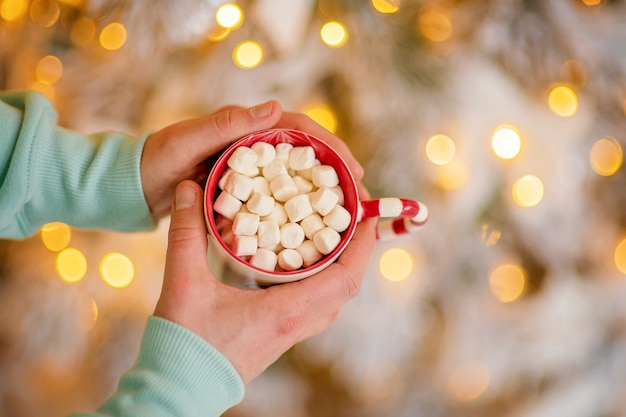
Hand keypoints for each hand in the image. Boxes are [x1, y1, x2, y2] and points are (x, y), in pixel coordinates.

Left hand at [140, 103, 364, 219]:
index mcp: (244, 127)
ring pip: (296, 176)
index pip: (299, 129)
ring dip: (322, 191)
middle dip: (336, 171)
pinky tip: (314, 226)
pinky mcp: (244, 189)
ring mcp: (250, 168)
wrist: (133, 188)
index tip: (352, 169)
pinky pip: (279, 196)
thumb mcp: (187, 142)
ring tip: (347, 212)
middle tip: (361, 195)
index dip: (330, 147)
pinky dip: (299, 208)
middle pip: (305, 153)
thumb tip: (275, 107)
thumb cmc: (155, 162)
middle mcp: (253, 145)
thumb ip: (225, 124)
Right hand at [154, 180, 375, 382]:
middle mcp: (296, 324)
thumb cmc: (183, 344)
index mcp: (286, 311)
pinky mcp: (278, 336)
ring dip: (338, 265)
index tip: (366, 213)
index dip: (363, 244)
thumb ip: (186, 232)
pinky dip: (319, 279)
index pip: (345, 278)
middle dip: (354, 248)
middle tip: (347, 216)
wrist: (178, 390)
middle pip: (345, 286)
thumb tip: (188, 187)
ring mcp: (289, 333)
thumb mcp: (183, 283)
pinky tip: (297, 263)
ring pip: (331, 298)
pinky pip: (314, 305)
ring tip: (329, 234)